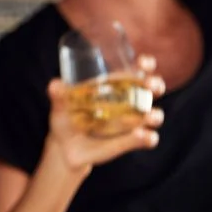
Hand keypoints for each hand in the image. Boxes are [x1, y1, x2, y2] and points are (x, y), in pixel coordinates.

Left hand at [45, 56, 165, 173]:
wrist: (65, 148)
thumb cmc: (66, 119)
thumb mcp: (60, 106)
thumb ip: (58, 96)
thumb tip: (55, 84)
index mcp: (115, 85)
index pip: (136, 70)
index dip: (145, 64)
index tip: (144, 63)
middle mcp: (129, 101)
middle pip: (152, 88)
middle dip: (155, 85)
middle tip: (150, 86)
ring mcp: (133, 122)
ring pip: (154, 115)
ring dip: (154, 115)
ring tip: (147, 116)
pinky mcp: (133, 140)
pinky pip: (147, 139)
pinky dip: (147, 137)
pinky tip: (142, 136)